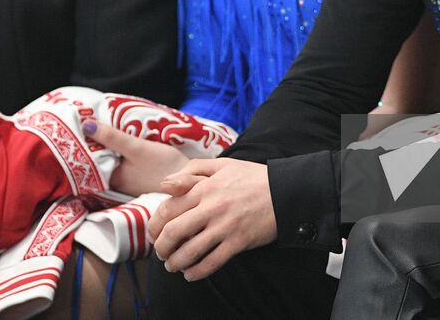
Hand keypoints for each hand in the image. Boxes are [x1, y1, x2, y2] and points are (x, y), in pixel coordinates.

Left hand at [81, 119, 190, 195]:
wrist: (189, 181)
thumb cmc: (163, 165)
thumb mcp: (137, 148)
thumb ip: (112, 137)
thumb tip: (86, 125)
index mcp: (111, 178)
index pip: (88, 157)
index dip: (83, 140)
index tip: (79, 122)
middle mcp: (115, 182)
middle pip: (99, 157)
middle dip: (95, 140)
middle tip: (90, 117)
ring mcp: (126, 181)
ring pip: (110, 158)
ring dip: (108, 144)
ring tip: (103, 123)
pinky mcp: (137, 177)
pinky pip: (121, 161)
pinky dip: (119, 150)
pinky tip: (121, 138)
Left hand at [148, 159, 276, 280]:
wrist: (285, 191)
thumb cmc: (252, 178)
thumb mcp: (223, 165)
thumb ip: (192, 170)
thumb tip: (165, 184)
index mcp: (205, 187)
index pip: (168, 208)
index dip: (154, 224)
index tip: (154, 233)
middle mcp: (211, 207)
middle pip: (174, 232)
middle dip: (161, 247)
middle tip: (160, 252)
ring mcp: (225, 226)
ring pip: (190, 251)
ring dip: (175, 263)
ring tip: (172, 266)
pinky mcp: (238, 242)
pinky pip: (211, 263)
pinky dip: (197, 272)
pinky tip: (191, 274)